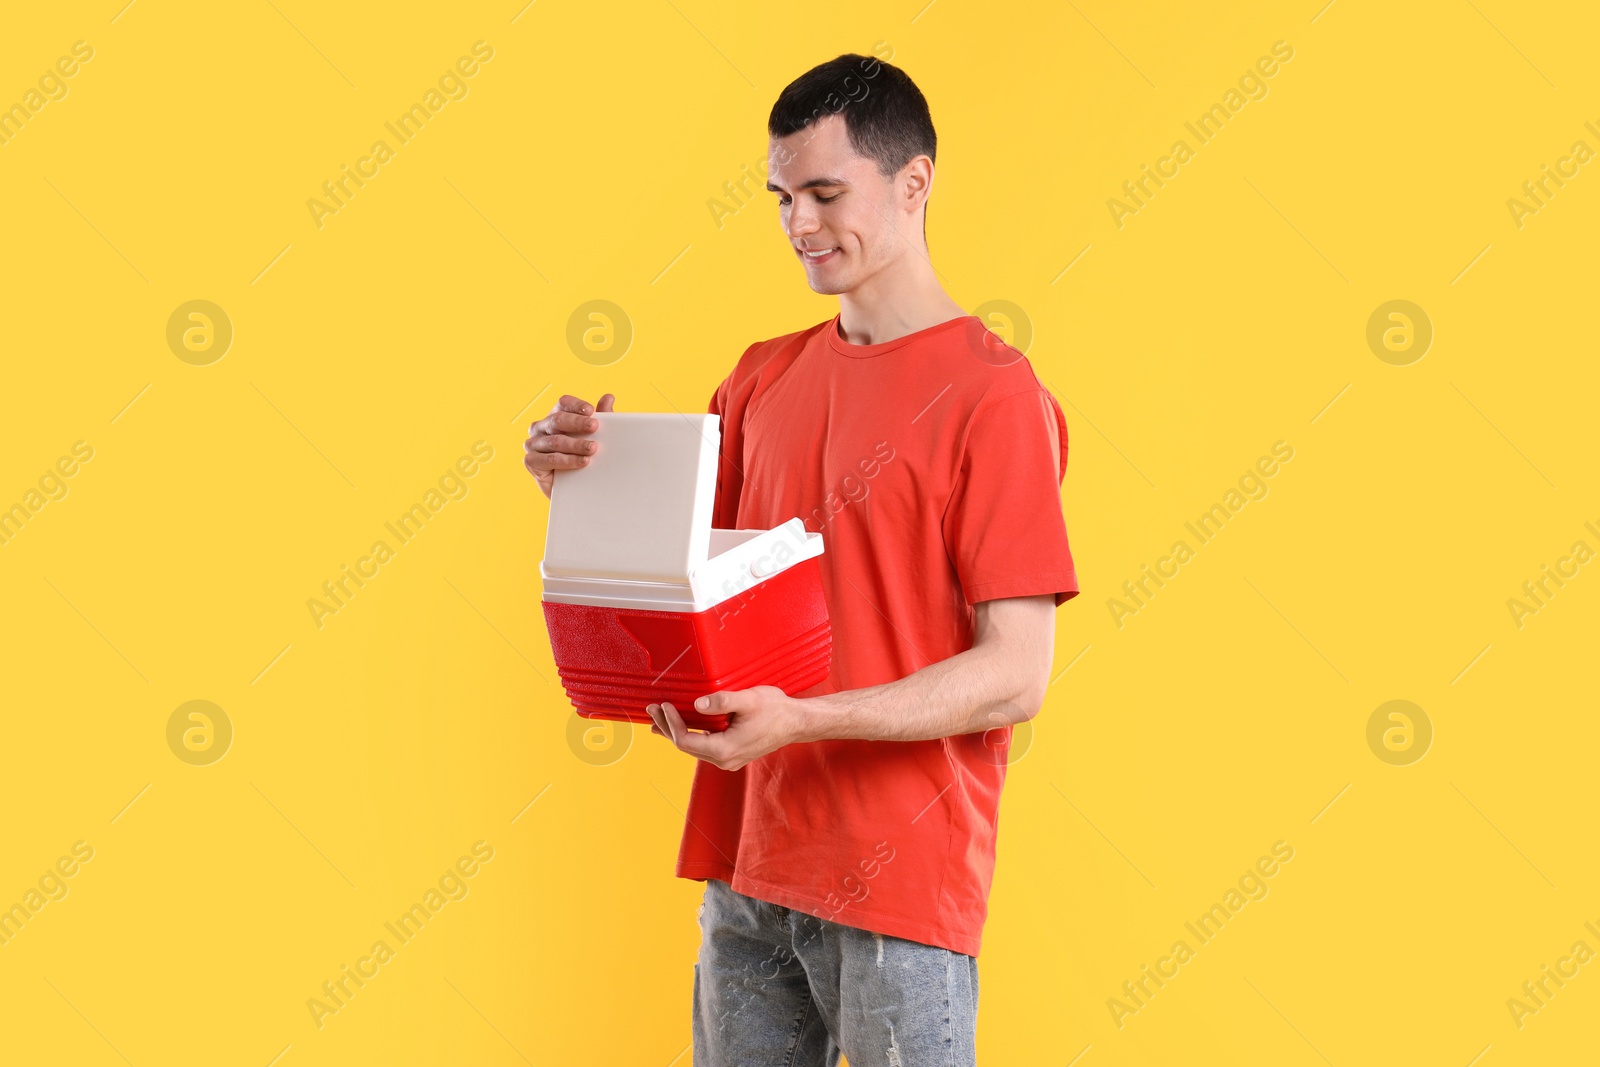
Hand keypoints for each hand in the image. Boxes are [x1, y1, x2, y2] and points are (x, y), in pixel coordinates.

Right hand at [524, 393, 615, 498]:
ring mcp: (533, 444)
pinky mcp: (531, 461)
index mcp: (554, 416)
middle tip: (595, 427)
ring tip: (593, 448)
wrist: (572, 488)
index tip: (591, 411)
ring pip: (555, 441)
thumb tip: (609, 397)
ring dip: (576, 444)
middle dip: (578, 423)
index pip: (563, 404)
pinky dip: (568, 460)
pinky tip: (582, 462)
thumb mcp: (593, 436)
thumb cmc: (581, 456)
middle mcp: (540, 427)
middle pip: (558, 420)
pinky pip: (550, 459)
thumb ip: (601, 417)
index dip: (576, 405)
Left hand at [644, 686, 811, 771]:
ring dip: (675, 731)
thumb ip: (722, 701)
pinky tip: (681, 725)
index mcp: (725, 749)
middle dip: (667, 727)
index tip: (664, 705)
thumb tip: (697, 704)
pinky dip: (689, 734)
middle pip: (685, 746)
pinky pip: (702, 746)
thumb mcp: (748, 700)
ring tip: (659, 718)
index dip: (671, 723)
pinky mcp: (731, 754)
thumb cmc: (776, 710)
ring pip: (692, 748)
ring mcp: (728, 759)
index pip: (686, 740)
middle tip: (652, 709)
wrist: (796, 722)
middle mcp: (724, 760)